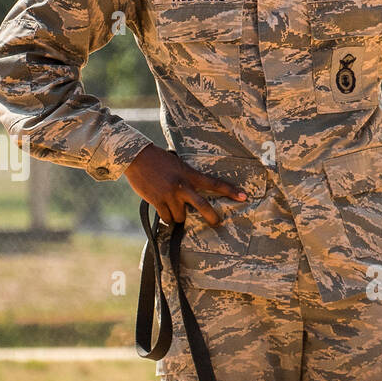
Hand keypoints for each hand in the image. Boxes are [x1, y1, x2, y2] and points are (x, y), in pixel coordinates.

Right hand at [123, 143, 246, 225]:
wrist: (137, 157)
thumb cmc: (158, 160)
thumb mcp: (178, 164)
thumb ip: (187, 178)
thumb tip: (192, 194)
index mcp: (190, 174)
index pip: (214, 183)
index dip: (230, 191)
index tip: (244, 197)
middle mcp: (183, 186)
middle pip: (203, 207)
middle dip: (212, 217)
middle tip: (217, 223)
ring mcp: (170, 195)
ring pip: (181, 217)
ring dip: (178, 217)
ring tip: (173, 208)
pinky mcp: (158, 201)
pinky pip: (167, 218)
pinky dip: (166, 218)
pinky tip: (164, 212)